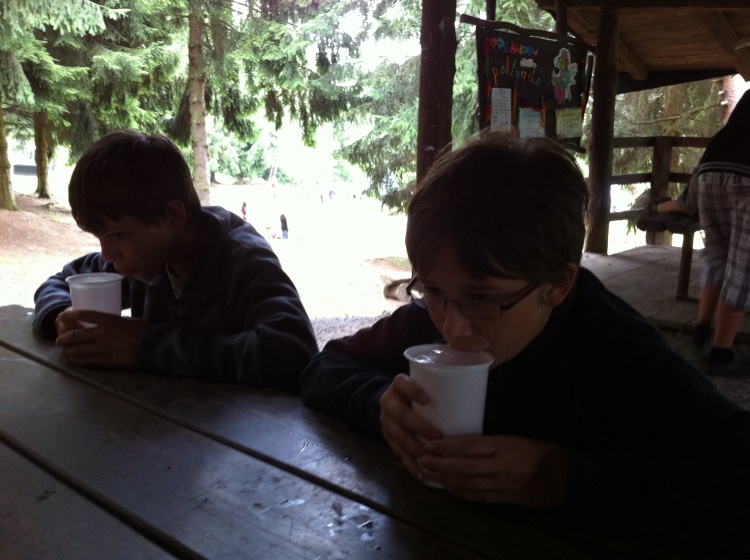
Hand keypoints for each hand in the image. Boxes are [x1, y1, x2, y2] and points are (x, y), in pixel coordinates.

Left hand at [55, 309, 148, 367]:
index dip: (68, 316)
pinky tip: (74, 361)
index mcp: (107, 320)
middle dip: (64, 338)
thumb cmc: (143, 329)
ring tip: (64, 352)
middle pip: (75, 335)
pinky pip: (87, 360)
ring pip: (78, 350)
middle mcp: (101, 333)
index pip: (82, 315)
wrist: (151, 345)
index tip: (61, 317)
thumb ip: (114, 321)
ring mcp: (102, 348)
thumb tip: (107, 323)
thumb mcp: (128, 319)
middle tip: (59, 340)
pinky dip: (78, 360)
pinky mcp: (106, 360)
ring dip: (68, 351)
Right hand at [380, 374, 442, 478]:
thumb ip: (442, 386)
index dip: (412, 390)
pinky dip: (410, 464)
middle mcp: (389, 402)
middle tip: (437, 435)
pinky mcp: (387, 439)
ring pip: (397, 436)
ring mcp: (386, 421)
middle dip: (418, 425)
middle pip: (400, 413)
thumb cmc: (420, 393)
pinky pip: (397, 453)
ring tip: (431, 456)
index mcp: (399, 385)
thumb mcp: (425, 384)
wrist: (395, 402)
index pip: (402, 383)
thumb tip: (473, 388)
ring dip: (414, 447)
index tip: (427, 399)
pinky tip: (422, 473)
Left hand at [417, 435, 568, 508]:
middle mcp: (500, 465)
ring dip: (446, 479)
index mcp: (504, 445)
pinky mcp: (506, 498)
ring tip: (429, 474)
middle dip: (440, 464)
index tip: (429, 444)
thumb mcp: (517, 437)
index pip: (469, 445)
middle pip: (463, 466)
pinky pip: (479, 497)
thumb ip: (493, 439)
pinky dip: (462, 494)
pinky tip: (450, 489)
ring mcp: (503, 484)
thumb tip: (464, 433)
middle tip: (420, 460)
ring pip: (468, 483)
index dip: (447, 446)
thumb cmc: (541, 450)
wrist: (566, 476)